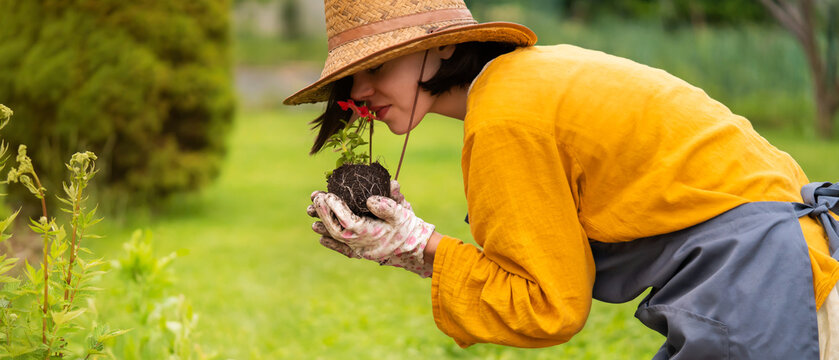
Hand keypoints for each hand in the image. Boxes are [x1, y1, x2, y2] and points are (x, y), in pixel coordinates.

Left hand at [307, 181, 434, 276]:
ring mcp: (360, 249)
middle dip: (323, 212)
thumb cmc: (408, 228)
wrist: (416, 249)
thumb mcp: (401, 212)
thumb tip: (370, 200)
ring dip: (323, 225)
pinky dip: (331, 243)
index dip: (334, 207)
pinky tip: (321, 236)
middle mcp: (360, 244)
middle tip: (315, 197)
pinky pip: (342, 249)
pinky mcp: (362, 253)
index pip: (345, 220)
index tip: (327, 194)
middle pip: (335, 228)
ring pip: (336, 238)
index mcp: (369, 233)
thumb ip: (387, 205)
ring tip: (310, 214)